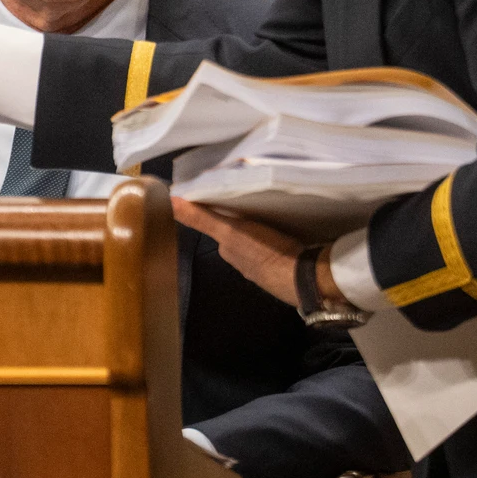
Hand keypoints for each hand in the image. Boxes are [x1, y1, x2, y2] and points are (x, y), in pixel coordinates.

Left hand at [171, 196, 318, 307]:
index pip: (222, 230)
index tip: (231, 200)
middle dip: (243, 223)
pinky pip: (277, 251)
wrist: (305, 277)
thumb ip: (201, 219)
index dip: (224, 215)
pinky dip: (277, 241)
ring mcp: (265, 269)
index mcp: (230, 252)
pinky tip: (286, 233)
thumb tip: (171, 202)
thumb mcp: (229, 231)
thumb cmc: (264, 252)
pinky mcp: (286, 269)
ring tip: (271, 215)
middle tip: (253, 202)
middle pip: (240, 237)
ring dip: (261, 232)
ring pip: (258, 244)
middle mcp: (244, 262)